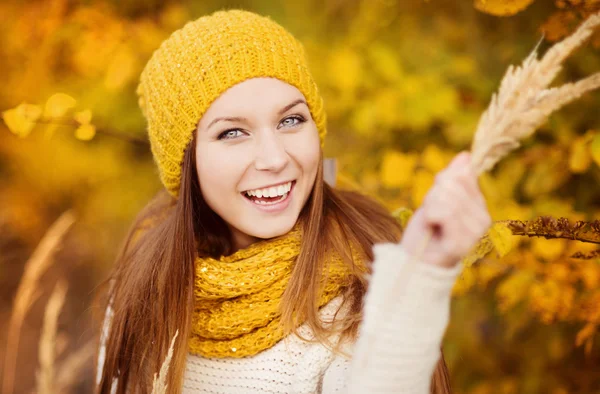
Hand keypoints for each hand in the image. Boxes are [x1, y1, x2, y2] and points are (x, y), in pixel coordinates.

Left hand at [400, 151, 491, 267]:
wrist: (416, 260)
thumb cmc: (426, 230)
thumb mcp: (436, 198)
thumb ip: (451, 178)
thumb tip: (465, 156)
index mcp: (479, 205)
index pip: (462, 175)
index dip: (441, 183)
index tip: (436, 200)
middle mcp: (484, 218)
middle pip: (452, 184)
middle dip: (433, 196)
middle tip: (431, 216)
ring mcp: (476, 232)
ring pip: (447, 197)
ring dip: (430, 208)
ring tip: (431, 224)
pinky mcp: (463, 243)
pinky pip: (443, 213)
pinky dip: (430, 218)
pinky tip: (432, 229)